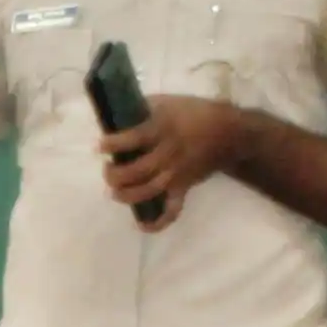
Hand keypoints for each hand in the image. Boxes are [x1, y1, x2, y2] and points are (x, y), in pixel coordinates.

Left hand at [98, 95, 248, 231]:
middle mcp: (168, 154)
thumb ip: (142, 108)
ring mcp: (176, 174)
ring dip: (126, 195)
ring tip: (114, 191)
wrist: (228, 133)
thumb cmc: (194, 113)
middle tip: (107, 170)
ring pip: (148, 191)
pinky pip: (173, 209)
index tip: (98, 147)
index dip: (113, 144)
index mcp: (162, 129)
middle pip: (137, 171)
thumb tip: (116, 114)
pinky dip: (158, 221)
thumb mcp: (167, 102)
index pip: (134, 139)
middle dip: (115, 174)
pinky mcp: (184, 187)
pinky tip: (141, 224)